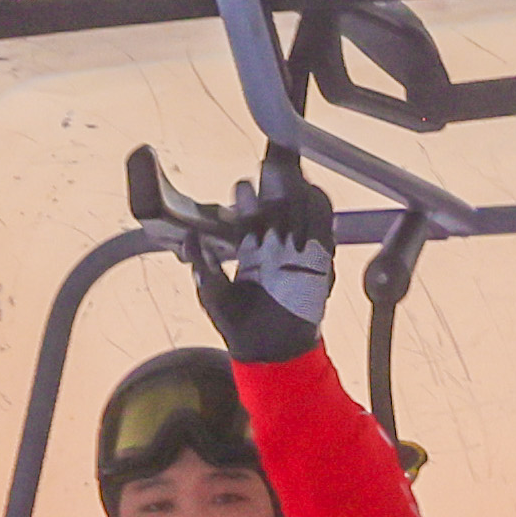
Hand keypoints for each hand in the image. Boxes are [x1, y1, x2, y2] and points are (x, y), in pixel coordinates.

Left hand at [182, 165, 340, 368]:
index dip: (248, 199)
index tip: (244, 188)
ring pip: (302, 209)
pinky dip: (319, 213)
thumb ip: (205, 267)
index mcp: (250, 246)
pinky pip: (325, 229)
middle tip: (271, 163)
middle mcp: (275, 242)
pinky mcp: (320, 260)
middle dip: (276, 182)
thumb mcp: (215, 296)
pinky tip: (310, 200)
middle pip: (278, 202)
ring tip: (289, 178)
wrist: (270, 354)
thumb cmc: (240, 326)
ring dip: (297, 192)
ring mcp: (298, 250)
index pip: (251, 213)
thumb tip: (190, 238)